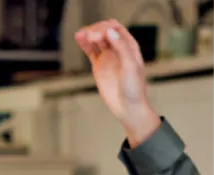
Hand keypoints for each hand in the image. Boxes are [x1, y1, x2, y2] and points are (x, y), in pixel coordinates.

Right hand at [75, 19, 160, 145]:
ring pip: (96, 39)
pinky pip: (90, 51)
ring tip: (81, 35)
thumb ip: (121, 47)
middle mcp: (118, 49)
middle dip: (96, 31)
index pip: (116, 28)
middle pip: (105, 31)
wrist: (128, 107)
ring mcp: (107, 57)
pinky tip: (78, 38)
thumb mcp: (131, 66)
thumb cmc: (134, 89)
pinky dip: (84, 44)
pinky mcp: (99, 66)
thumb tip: (109, 31)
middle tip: (90, 37)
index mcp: (129, 46)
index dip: (107, 28)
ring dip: (88, 34)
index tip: (100, 35)